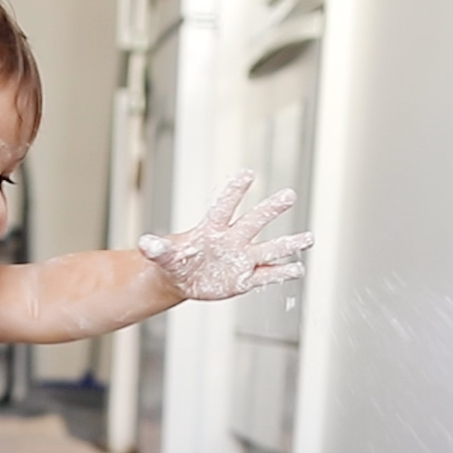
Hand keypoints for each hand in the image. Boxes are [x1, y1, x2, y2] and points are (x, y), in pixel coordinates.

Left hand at [137, 170, 313, 300]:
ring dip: (288, 244)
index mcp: (213, 229)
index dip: (235, 191)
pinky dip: (282, 273)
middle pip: (254, 222)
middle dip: (270, 209)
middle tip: (289, 195)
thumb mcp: (164, 257)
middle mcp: (233, 240)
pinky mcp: (246, 278)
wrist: (185, 277)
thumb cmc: (176, 261)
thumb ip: (157, 248)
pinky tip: (298, 269)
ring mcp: (242, 258)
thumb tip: (144, 243)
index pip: (225, 207)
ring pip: (269, 249)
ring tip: (308, 238)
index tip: (248, 174)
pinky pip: (267, 275)